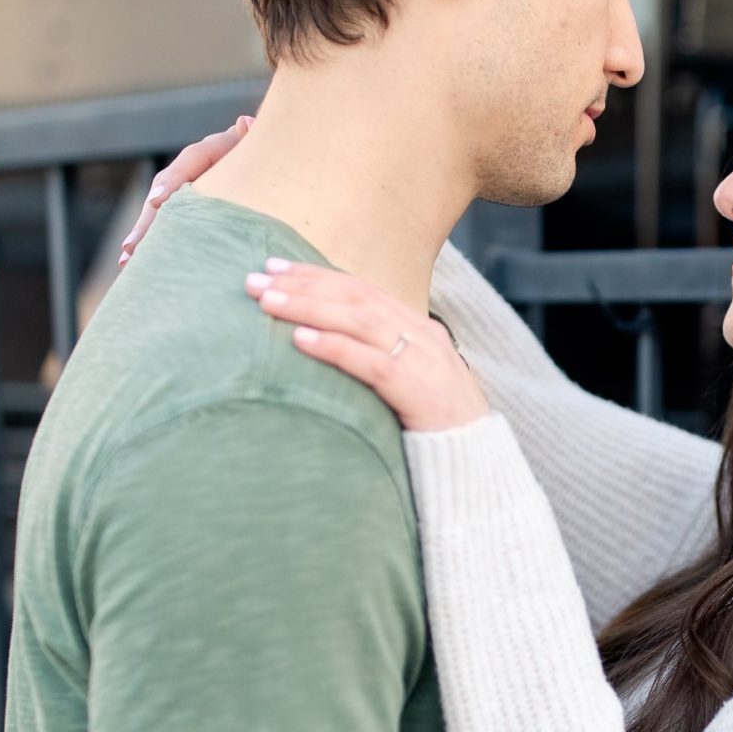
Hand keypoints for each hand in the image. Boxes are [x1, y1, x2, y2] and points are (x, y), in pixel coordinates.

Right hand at [117, 115, 254, 268]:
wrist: (268, 168)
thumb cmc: (270, 158)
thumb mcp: (266, 146)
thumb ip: (255, 137)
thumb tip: (245, 123)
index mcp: (212, 150)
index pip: (189, 160)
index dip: (172, 180)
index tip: (157, 200)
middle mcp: (193, 171)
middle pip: (166, 193)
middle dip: (148, 219)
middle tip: (133, 244)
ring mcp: (187, 194)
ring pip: (160, 214)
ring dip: (144, 236)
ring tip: (128, 260)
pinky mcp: (188, 214)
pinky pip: (168, 228)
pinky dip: (154, 245)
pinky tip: (137, 266)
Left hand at [245, 261, 490, 432]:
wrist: (477, 462)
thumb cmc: (433, 425)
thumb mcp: (407, 381)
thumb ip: (375, 358)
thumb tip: (321, 346)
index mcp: (418, 328)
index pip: (361, 289)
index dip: (316, 275)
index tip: (274, 269)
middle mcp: (421, 335)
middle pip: (356, 296)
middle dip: (303, 285)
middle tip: (255, 281)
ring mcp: (424, 361)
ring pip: (360, 320)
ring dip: (309, 307)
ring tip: (268, 304)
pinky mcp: (420, 392)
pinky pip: (372, 363)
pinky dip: (334, 347)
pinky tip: (301, 340)